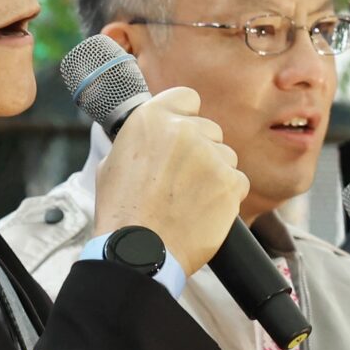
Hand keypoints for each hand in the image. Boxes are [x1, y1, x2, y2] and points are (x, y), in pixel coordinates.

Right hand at [90, 88, 245, 272]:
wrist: (140, 251)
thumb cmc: (122, 211)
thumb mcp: (112, 162)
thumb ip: (139, 139)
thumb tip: (150, 134)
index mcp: (152, 118)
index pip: (187, 98)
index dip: (185, 116)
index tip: (182, 134)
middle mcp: (185, 130)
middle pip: (210, 130)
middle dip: (201, 150)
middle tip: (182, 178)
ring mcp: (211, 156)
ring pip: (226, 156)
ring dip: (214, 173)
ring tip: (190, 200)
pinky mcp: (231, 183)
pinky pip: (237, 182)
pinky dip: (225, 196)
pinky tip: (203, 211)